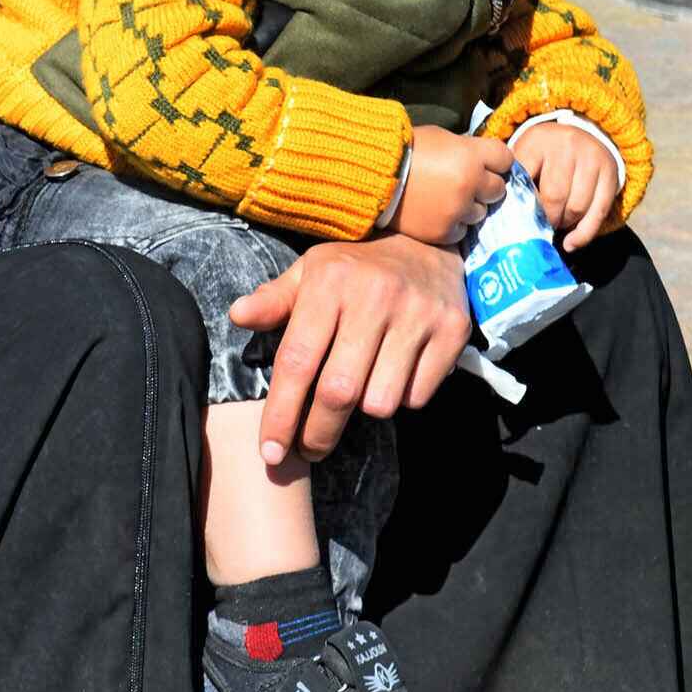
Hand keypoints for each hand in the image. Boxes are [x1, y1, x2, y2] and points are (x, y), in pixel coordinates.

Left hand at [233, 236, 470, 465]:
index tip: (269, 450)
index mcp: (328, 284)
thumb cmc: (353, 268)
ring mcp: (417, 315)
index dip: (281, 413)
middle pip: (339, 391)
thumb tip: (237, 315)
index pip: (297, 361)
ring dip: (363, 412)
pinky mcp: (453, 330)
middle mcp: (374, 298)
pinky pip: (418, 395)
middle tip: (308, 450)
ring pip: (381, 400)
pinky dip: (402, 399)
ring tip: (356, 396)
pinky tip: (394, 377)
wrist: (426, 240)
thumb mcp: (309, 272)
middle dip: (318, 432)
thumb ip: (273, 300)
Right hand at [397, 125, 513, 244]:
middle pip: (498, 189)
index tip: (485, 164)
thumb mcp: (439, 138)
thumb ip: (464, 149)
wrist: (368, 175)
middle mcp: (470, 183)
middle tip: (465, 184)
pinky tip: (435, 214)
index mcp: (471, 155)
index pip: (505, 159)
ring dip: (468, 207)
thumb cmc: (402, 151)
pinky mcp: (443, 230)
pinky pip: (460, 231)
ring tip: (446, 201)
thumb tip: (480, 160)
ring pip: (481, 213)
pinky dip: (450, 224)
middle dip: (484, 186)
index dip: (495, 162)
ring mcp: (458, 209)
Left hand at [511, 120, 619, 251]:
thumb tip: (506, 212)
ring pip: (577, 207)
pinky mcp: (611, 174)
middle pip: (554, 197)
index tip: (516, 217)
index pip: (525, 179)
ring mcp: (592, 160)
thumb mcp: (524, 154)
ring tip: (554, 227)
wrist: (582, 132)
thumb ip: (514, 177)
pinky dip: (584, 233)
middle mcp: (567, 147)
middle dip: (545, 218)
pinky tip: (570, 244)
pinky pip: (599, 211)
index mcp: (537, 141)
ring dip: (564, 225)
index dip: (521, 203)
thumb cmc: (544, 152)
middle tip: (538, 226)